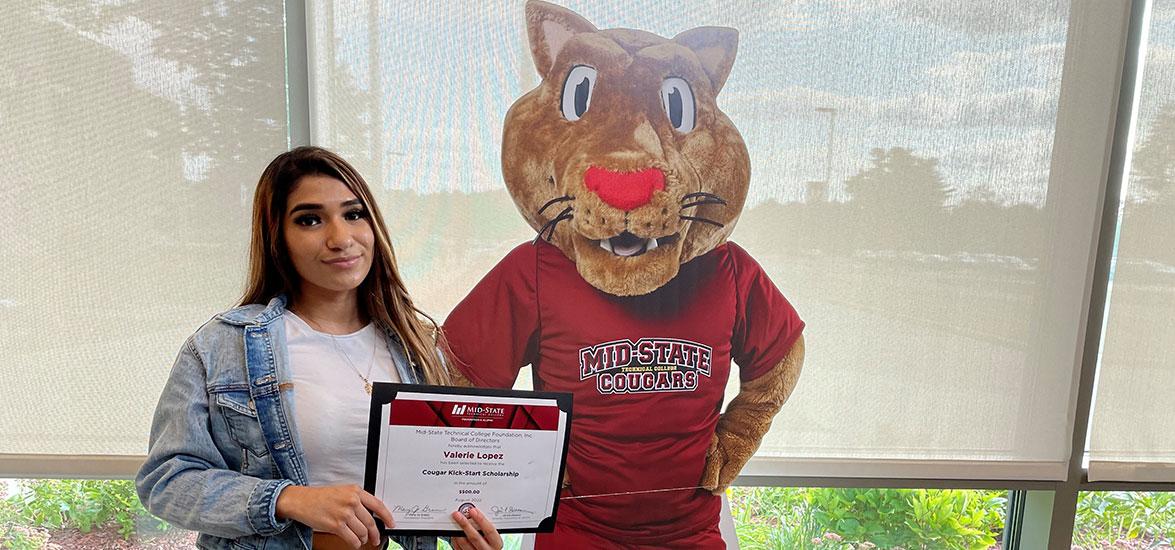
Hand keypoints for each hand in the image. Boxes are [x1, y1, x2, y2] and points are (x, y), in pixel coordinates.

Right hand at [275, 484, 393, 548]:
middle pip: (371, 522)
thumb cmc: (320, 497)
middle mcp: (351, 501)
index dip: (387, 516)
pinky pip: (352, 539)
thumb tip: (371, 514)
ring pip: (362, 532)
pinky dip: (355, 543)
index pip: (378, 505)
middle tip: (375, 538)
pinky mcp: (336, 525)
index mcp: (355, 491)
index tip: (390, 523)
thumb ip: (357, 500)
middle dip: (375, 533)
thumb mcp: (342, 492)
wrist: (301, 501)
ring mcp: (344, 514)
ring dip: (363, 539)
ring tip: (361, 540)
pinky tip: (354, 542)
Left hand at [450, 507, 502, 549]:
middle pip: (475, 537)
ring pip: (465, 543)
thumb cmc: (490, 543)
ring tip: (454, 522)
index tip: (473, 511)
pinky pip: (458, 548)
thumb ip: (486, 527)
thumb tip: (474, 513)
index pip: (489, 530)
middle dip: (465, 524)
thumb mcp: (493, 536)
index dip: (481, 519)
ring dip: (458, 532)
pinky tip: (455, 533)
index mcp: (496, 544)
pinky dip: (455, 540)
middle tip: (458, 515)